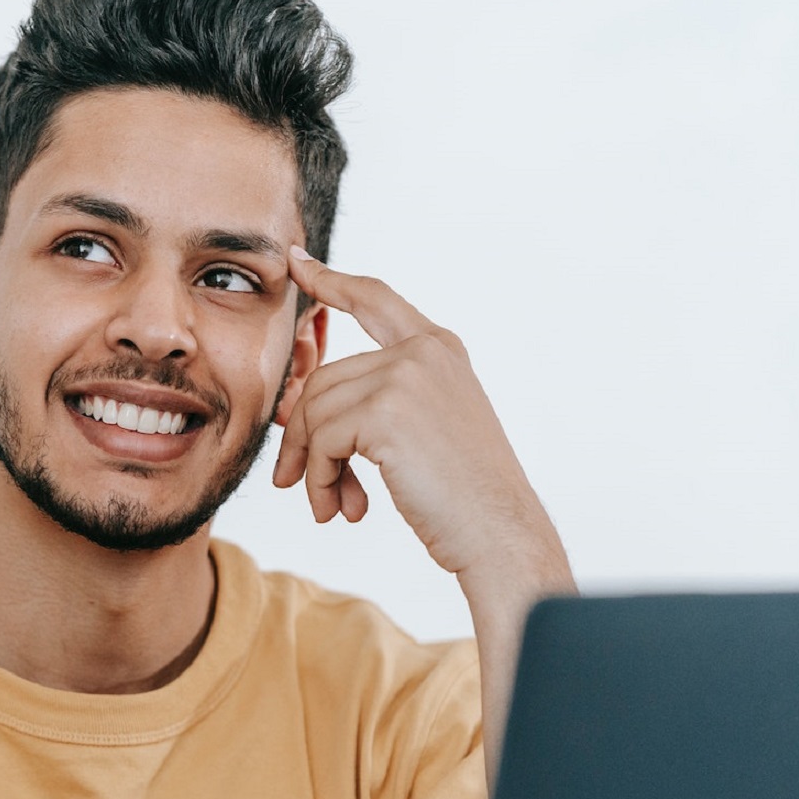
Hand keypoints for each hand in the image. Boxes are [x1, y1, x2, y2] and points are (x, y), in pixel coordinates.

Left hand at [272, 244, 554, 580]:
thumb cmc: (462, 496)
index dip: (331, 281)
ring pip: (315, 413)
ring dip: (313, 468)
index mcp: (438, 349)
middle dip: (303, 438)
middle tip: (299, 485)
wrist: (501, 533)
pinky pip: (322, 440)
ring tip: (329, 508)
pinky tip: (341, 509)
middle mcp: (423, 351)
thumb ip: (376, 401)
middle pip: (322, 380)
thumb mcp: (423, 430)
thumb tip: (298, 408)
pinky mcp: (386, 410)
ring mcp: (406, 376)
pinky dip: (320, 480)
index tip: (297, 265)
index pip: (374, 299)